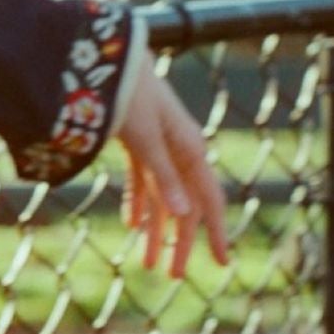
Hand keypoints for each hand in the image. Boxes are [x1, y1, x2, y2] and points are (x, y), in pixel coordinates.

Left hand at [114, 45, 229, 279]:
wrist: (111, 57)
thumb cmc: (129, 94)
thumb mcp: (145, 138)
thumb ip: (163, 175)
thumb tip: (184, 213)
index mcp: (190, 150)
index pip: (208, 201)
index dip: (216, 233)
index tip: (221, 263)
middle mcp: (180, 150)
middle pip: (185, 204)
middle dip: (179, 241)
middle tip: (172, 275)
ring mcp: (160, 146)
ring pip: (163, 196)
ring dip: (156, 229)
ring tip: (148, 262)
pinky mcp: (139, 141)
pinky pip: (145, 180)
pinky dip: (140, 203)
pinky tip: (134, 225)